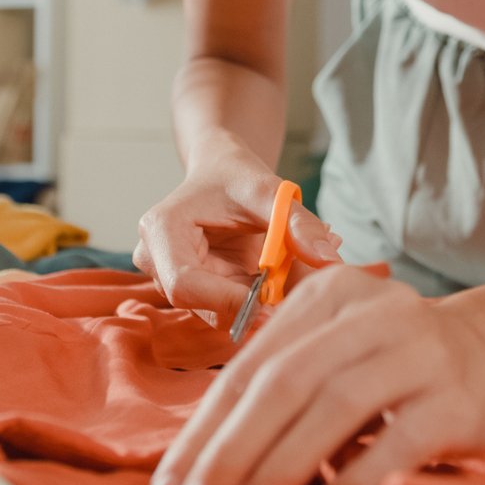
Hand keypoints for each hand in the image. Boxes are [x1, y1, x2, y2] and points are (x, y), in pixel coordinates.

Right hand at [133, 134, 342, 328]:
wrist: (223, 171)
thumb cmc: (237, 175)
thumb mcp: (271, 191)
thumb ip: (299, 223)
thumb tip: (329, 261)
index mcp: (162, 229)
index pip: (185, 284)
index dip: (228, 300)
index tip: (274, 298)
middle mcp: (155, 259)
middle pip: (201, 305)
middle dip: (250, 305)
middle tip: (295, 294)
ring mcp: (170, 278)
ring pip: (216, 313)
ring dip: (257, 304)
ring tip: (290, 274)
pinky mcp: (192, 290)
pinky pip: (226, 309)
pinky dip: (256, 301)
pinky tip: (277, 279)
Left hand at [145, 266, 484, 484]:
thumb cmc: (396, 357)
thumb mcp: (337, 344)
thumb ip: (283, 380)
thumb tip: (205, 458)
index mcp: (328, 293)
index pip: (251, 364)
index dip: (204, 428)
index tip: (169, 482)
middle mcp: (371, 312)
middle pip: (283, 381)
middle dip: (228, 450)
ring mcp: (416, 351)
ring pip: (332, 407)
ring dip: (278, 466)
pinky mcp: (453, 398)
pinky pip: (392, 445)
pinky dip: (349, 481)